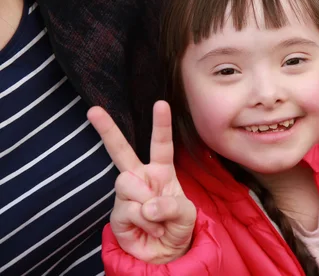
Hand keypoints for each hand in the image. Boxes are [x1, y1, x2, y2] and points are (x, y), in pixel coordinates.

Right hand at [88, 101, 195, 263]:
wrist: (164, 254)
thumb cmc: (177, 227)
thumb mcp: (186, 215)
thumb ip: (172, 207)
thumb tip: (146, 204)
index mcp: (161, 171)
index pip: (161, 145)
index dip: (161, 125)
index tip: (161, 103)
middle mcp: (141, 178)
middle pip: (121, 151)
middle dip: (106, 130)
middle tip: (93, 110)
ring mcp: (126, 194)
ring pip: (127, 182)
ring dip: (147, 203)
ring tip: (157, 218)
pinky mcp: (117, 212)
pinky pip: (129, 209)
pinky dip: (145, 221)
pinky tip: (150, 228)